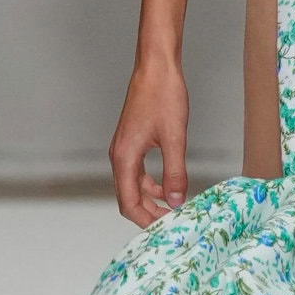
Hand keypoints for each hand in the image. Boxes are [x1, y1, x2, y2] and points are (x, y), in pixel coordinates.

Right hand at [109, 51, 189, 227]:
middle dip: (148, 213)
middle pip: (127, 197)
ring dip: (151, 198)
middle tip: (172, 221)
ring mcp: (124, 148)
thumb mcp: (175, 138)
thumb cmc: (163, 96)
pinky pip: (138, 171)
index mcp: (124, 157)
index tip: (166, 228)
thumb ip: (175, 173)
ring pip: (133, 185)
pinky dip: (151, 183)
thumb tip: (175, 202)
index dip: (146, 220)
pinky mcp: (132, 141)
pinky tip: (169, 184)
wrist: (156, 66)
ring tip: (174, 206)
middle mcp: (119, 155)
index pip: (128, 203)